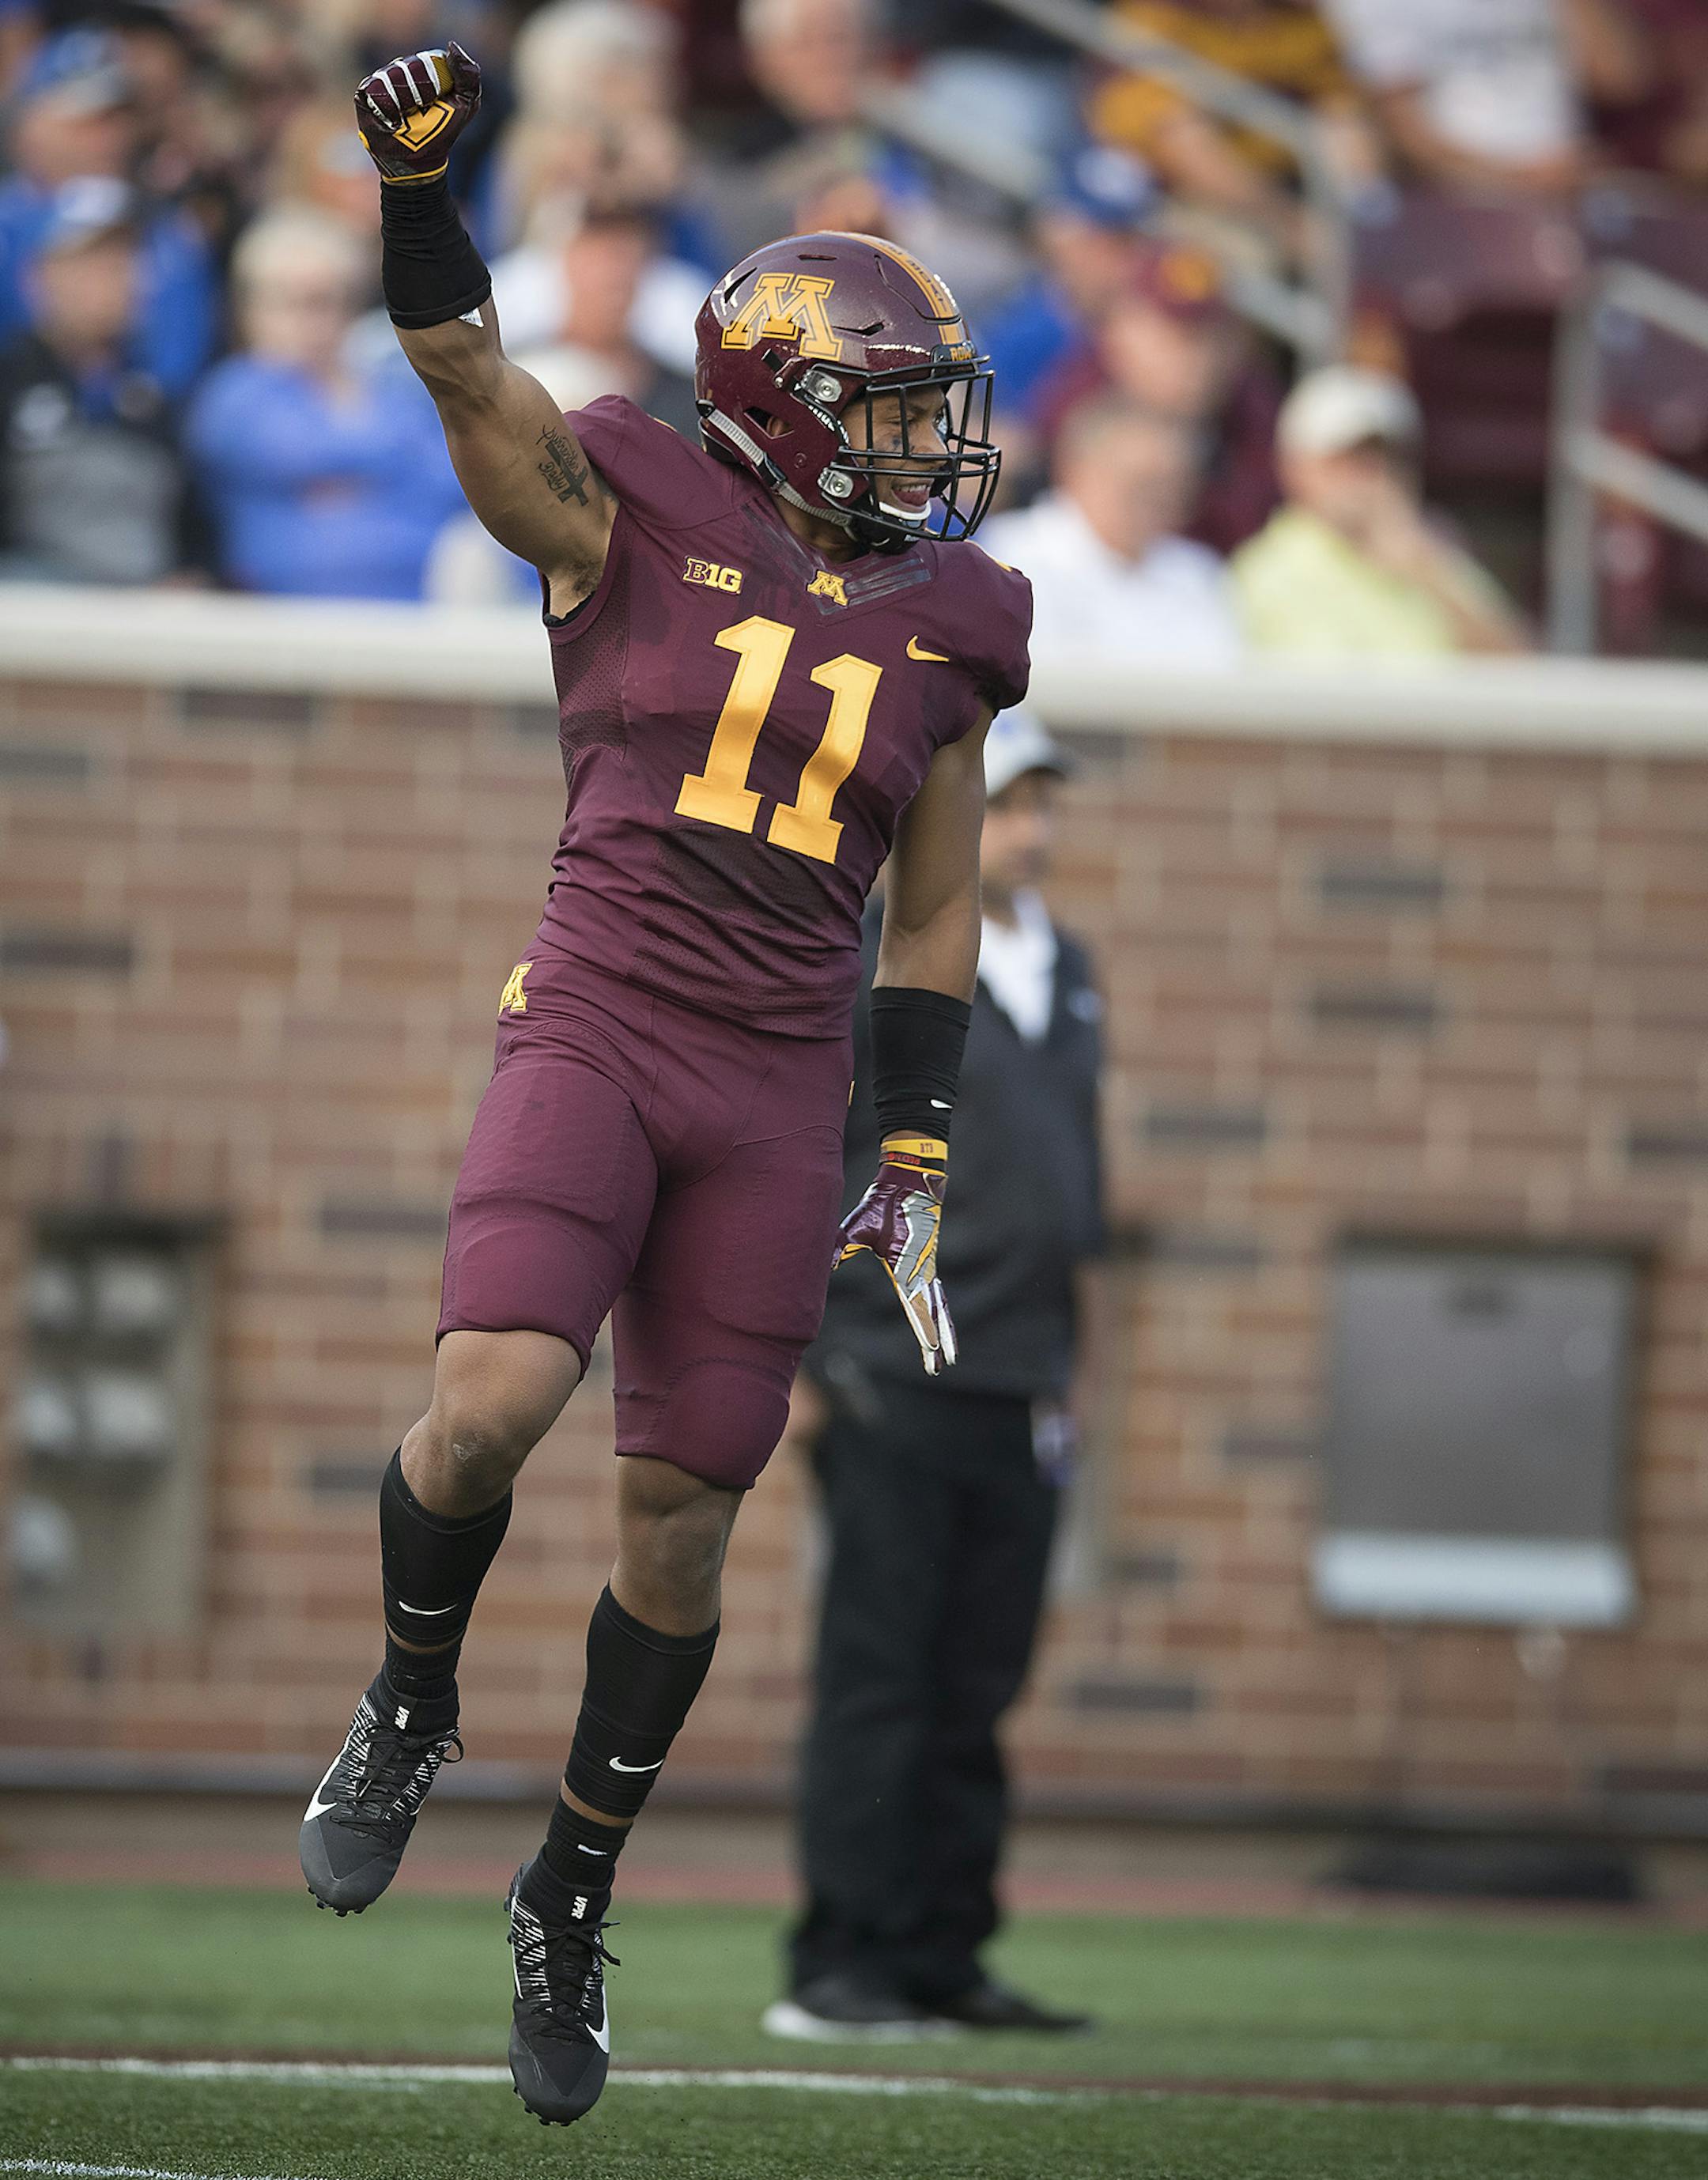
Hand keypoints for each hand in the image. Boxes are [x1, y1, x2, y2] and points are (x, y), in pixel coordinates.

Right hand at [355, 41, 480, 181]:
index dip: (435, 83)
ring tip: (408, 119)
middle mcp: (402, 69)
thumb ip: (468, 76)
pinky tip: (393, 122)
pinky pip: (376, 90)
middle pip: (410, 66)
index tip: (438, 101)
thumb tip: (452, 45)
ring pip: (392, 77)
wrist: (419, 161)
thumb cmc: (442, 132)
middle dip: (421, 94)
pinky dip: (389, 110)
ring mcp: (382, 79)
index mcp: (424, 67)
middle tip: (423, 112)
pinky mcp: (365, 94)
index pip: (429, 60)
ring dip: (405, 105)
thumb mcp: (466, 104)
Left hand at [833, 1135, 956, 1375]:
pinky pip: (938, 1293)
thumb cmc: (883, 1204)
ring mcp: (928, 1267)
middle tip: (940, 1368)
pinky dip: (942, 1311)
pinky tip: (943, 1323)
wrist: (911, 1182)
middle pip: (933, 1314)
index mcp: (907, 1268)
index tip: (931, 1353)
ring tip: (950, 1356)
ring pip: (940, 1306)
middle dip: (938, 1342)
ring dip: (945, 1331)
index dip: (925, 1332)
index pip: (918, 1309)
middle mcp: (922, 1271)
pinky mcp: (928, 1261)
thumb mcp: (858, 1226)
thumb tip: (823, 1262)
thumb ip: (841, 1245)